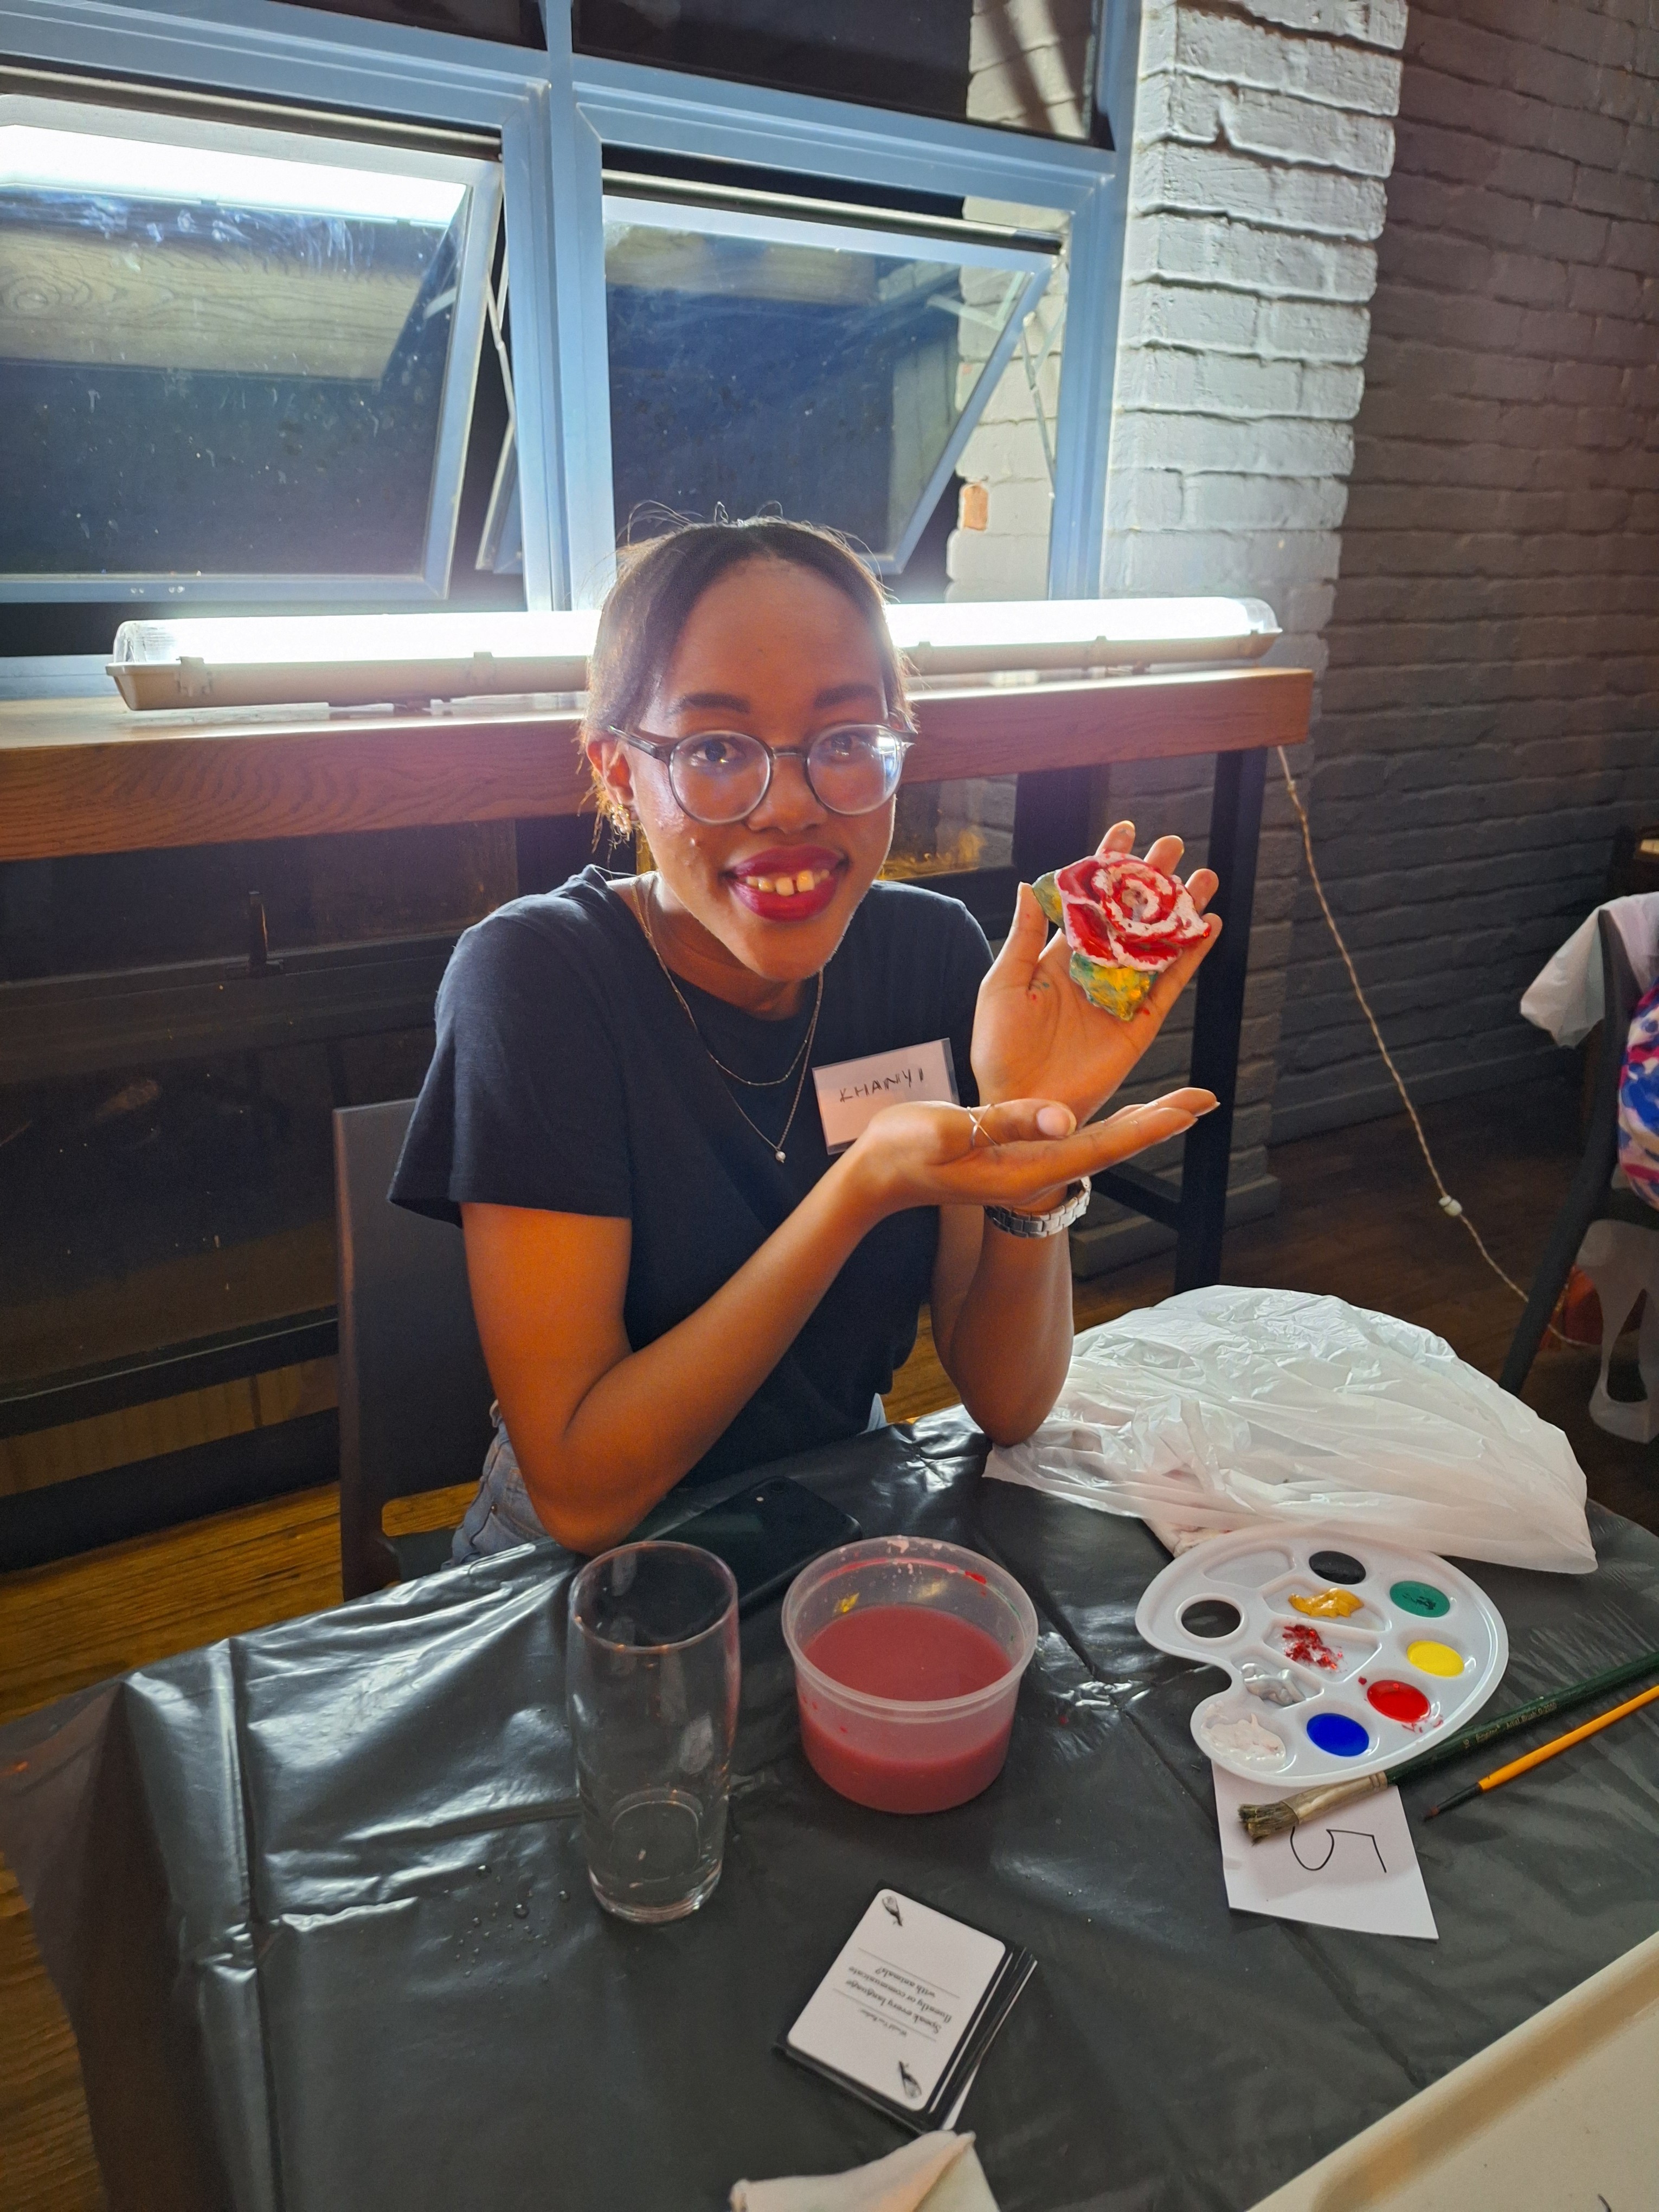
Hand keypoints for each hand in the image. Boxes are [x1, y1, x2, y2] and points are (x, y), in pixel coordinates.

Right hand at [841, 1088, 1216, 1224]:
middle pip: (1112, 1143)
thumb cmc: (904, 1151)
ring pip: (1099, 1138)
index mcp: (1026, 1168)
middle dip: (1159, 1120)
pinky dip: (1106, 1116)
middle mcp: (1038, 1168)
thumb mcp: (949, 1132)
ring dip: (1141, 1119)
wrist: (879, 1173)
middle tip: (1206, 1099)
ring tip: (1181, 1100)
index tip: (1188, 1110)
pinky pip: (1076, 1132)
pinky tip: (1124, 1107)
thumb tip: (1063, 1117)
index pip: (1100, 1146)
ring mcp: (1030, 1161)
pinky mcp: (1021, 1148)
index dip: (1147, 1127)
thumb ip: (1006, 1123)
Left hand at [970, 823, 1218, 1122]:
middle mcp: (1094, 969)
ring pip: (1157, 943)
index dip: (1107, 864)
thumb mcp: (1003, 984)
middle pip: (1130, 914)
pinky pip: (1170, 985)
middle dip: (1151, 878)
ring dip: (1180, 911)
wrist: (1019, 1103)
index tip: (1125, 828)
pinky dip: (1190, 957)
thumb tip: (1029, 886)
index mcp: (1059, 954)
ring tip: (1203, 876)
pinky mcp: (1139, 1023)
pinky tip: (1207, 927)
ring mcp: (1120, 995)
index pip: (1089, 898)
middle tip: (1172, 844)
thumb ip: (1023, 937)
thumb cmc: (999, 1047)